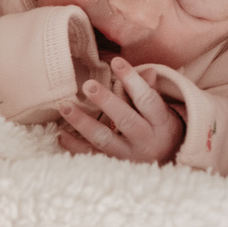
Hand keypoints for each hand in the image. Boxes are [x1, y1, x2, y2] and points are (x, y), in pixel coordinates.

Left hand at [58, 57, 183, 164]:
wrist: (166, 163)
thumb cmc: (160, 130)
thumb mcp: (161, 112)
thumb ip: (151, 92)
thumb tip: (149, 70)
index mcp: (161, 123)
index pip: (147, 99)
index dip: (132, 80)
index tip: (116, 61)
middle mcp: (146, 141)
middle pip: (125, 120)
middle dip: (106, 102)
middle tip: (88, 85)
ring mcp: (128, 156)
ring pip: (104, 139)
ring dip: (82, 123)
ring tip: (65, 106)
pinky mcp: (113, 166)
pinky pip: (91, 156)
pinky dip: (74, 146)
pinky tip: (60, 134)